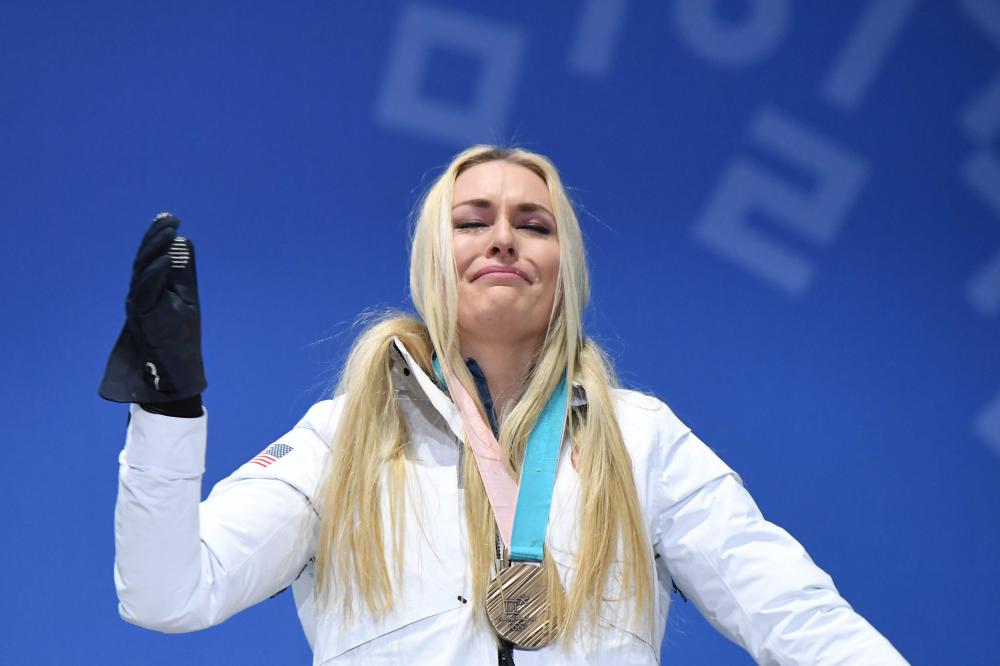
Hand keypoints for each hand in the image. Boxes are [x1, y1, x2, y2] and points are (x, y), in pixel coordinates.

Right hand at [99, 213, 206, 403]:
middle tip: (169, 218)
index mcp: (150, 287)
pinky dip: (155, 273)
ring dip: (155, 249)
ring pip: (142, 271)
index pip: (150, 256)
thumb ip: (182, 272)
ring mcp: (138, 304)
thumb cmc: (180, 336)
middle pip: (143, 258)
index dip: (157, 236)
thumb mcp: (186, 298)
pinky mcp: (142, 316)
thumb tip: (184, 241)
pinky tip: (166, 258)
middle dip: (155, 236)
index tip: (170, 217)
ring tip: (169, 231)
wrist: (175, 371)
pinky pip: (145, 290)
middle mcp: (140, 293)